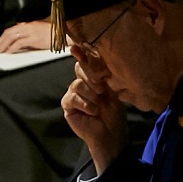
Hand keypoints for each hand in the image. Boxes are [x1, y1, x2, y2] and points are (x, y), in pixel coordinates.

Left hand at [0, 19, 54, 54]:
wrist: (66, 33)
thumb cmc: (55, 34)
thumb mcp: (40, 34)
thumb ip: (30, 37)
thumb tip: (20, 45)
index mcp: (29, 25)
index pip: (11, 30)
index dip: (3, 38)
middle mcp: (28, 26)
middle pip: (9, 33)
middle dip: (0, 42)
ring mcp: (31, 32)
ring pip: (11, 37)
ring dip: (3, 46)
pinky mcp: (34, 38)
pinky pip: (20, 43)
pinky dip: (12, 48)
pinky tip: (8, 52)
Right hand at [61, 49, 127, 173]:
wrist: (110, 134)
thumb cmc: (114, 114)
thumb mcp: (113, 92)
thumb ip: (103, 77)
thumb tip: (94, 62)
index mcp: (94, 78)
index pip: (86, 62)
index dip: (81, 54)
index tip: (74, 47)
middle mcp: (83, 83)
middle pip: (80, 68)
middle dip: (91, 76)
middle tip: (101, 88)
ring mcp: (74, 93)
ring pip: (77, 84)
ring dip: (90, 94)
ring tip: (99, 105)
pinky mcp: (68, 105)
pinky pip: (71, 97)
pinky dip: (84, 104)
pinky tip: (92, 111)